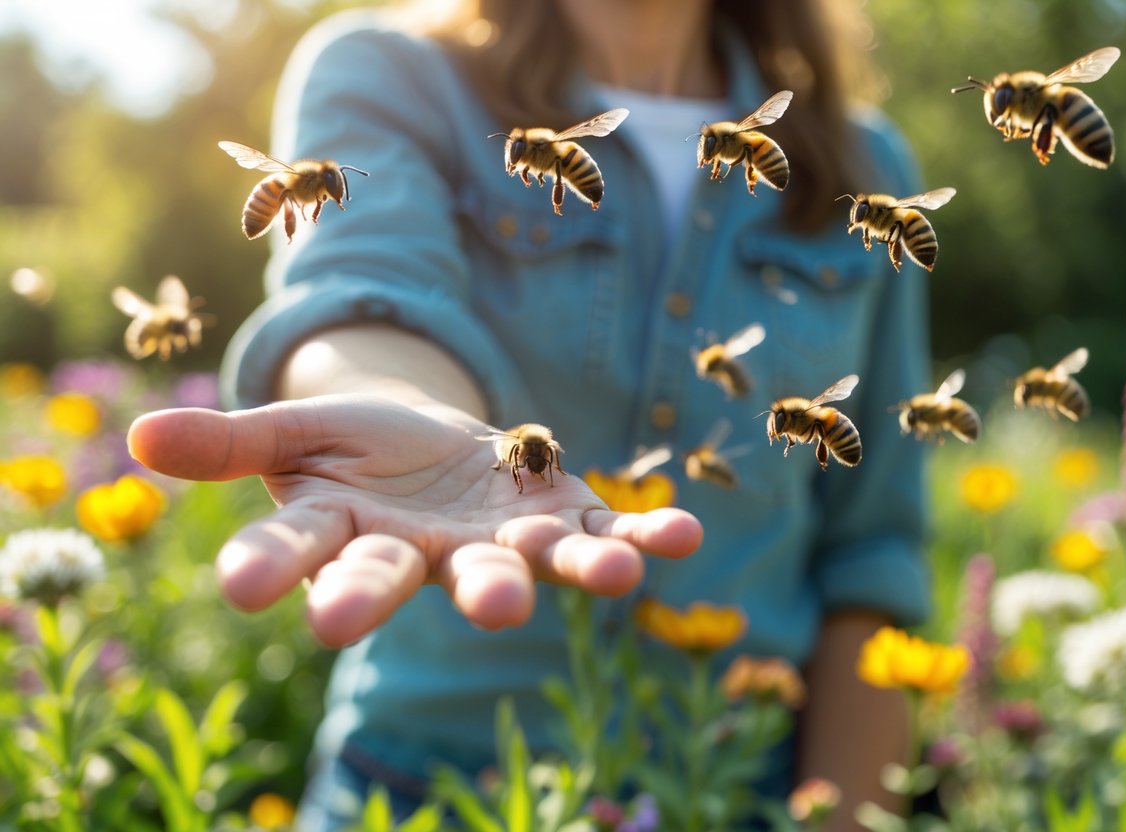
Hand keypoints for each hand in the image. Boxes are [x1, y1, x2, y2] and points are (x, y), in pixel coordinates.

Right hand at [127, 395, 701, 646]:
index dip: (277, 572)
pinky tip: (688, 533)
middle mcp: (428, 555)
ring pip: (533, 564)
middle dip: (463, 591)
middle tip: (491, 610)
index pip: (307, 556)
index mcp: (350, 536)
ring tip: (619, 576)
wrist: (425, 448)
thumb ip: (232, 445)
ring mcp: (497, 543)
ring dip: (577, 569)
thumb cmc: (353, 447)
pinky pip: (604, 530)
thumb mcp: (294, 434)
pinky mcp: (556, 519)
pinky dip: (645, 535)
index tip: (241, 594)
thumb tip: (139, 441)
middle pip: (438, 578)